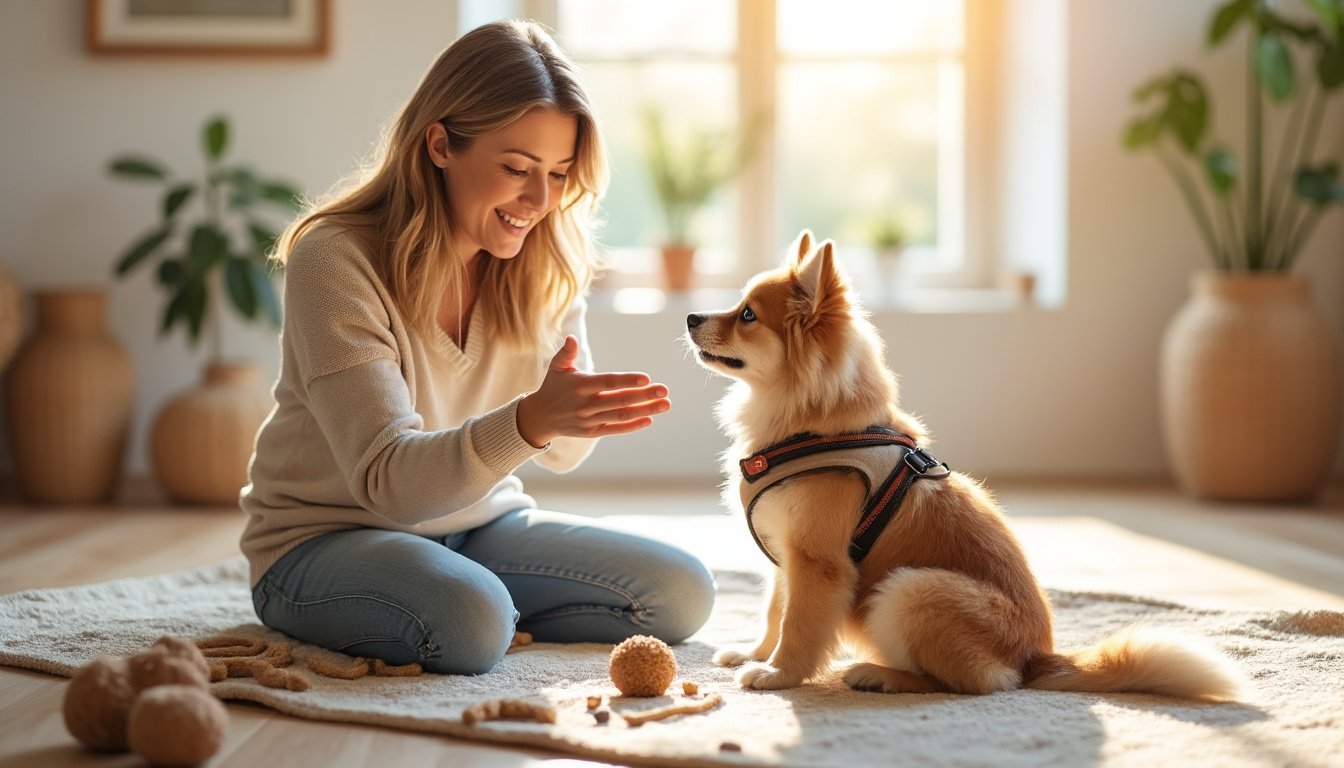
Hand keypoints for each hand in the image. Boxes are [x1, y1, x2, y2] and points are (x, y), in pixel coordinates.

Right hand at [516, 335, 670, 447]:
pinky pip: (615, 429)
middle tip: (664, 390)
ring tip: (665, 404)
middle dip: (644, 395)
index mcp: (580, 385)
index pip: (607, 382)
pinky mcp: (592, 432)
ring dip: (645, 410)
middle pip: (620, 400)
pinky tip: (650, 419)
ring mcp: (590, 420)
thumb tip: (571, 338)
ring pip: (621, 415)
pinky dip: (632, 426)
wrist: (540, 417)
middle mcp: (586, 404)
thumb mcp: (556, 368)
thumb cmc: (554, 386)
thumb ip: (566, 353)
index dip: (627, 381)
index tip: (646, 378)